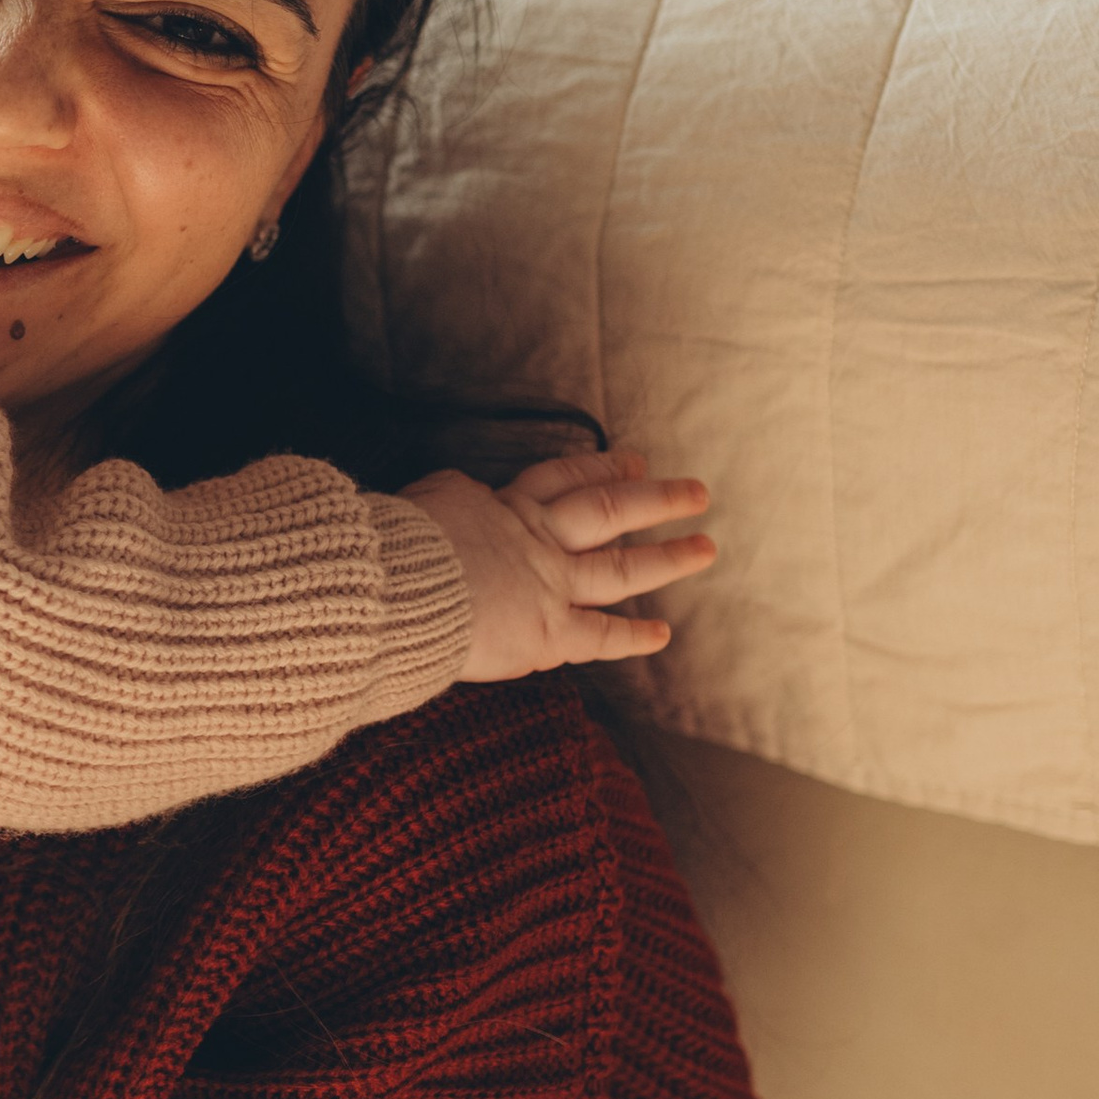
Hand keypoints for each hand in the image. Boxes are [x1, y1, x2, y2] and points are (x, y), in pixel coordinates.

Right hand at [407, 450, 715, 678]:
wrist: (395, 589)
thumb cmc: (393, 547)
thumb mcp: (422, 501)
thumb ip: (449, 500)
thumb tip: (458, 496)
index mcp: (503, 505)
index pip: (561, 480)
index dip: (599, 468)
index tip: (632, 462)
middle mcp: (538, 540)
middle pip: (608, 511)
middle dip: (656, 499)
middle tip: (696, 492)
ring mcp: (549, 585)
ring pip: (621, 568)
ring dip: (667, 558)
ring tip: (705, 548)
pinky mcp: (547, 632)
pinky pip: (600, 635)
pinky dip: (632, 637)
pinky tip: (662, 636)